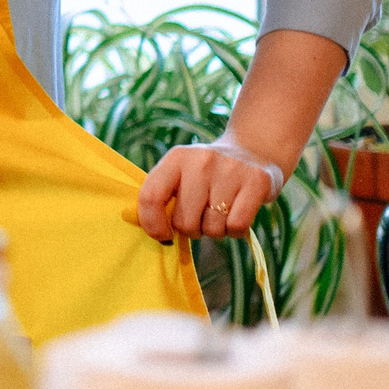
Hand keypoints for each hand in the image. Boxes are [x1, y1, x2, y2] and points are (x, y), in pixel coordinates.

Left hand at [139, 137, 286, 240]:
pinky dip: (235, 231)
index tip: (163, 235)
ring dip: (215, 230)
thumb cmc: (206, 173)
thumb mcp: (180, 174)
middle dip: (192, 229)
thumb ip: (159, 196)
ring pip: (212, 228)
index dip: (152, 224)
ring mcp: (230, 170)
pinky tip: (237, 214)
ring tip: (221, 211)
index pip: (150, 197)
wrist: (252, 152)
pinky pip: (237, 227)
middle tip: (201, 216)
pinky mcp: (257, 182)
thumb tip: (131, 220)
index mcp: (175, 158)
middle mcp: (201, 161)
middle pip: (184, 222)